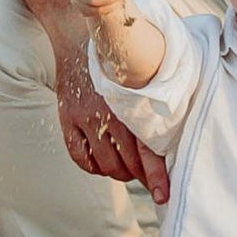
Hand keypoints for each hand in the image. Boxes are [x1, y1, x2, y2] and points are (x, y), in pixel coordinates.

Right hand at [57, 77, 170, 205]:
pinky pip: (80, 157)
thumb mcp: (141, 82)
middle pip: (128, 163)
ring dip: (118, 173)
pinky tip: (100, 162)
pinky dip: (92, 167)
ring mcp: (86, 118)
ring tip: (124, 167)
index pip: (149, 150)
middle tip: (145, 177)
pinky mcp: (68, 118)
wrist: (77, 40)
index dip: (157, 176)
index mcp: (134, 105)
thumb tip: (169, 149)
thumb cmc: (118, 66)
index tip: (163, 196)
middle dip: (140, 176)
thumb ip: (152, 112)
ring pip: (106, 165)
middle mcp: (110, 114)